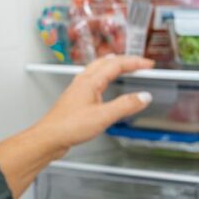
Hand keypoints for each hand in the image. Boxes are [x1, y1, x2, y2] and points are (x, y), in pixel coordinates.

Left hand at [34, 55, 154, 153]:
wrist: (49, 137)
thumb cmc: (70, 126)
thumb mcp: (104, 117)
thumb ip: (125, 105)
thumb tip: (143, 96)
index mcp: (90, 81)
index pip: (116, 65)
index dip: (134, 63)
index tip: (148, 65)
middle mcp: (83, 81)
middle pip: (106, 62)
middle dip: (125, 61)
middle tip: (140, 64)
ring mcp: (78, 89)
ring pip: (97, 69)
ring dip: (113, 65)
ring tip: (123, 66)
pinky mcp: (76, 98)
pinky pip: (93, 79)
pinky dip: (104, 76)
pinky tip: (103, 84)